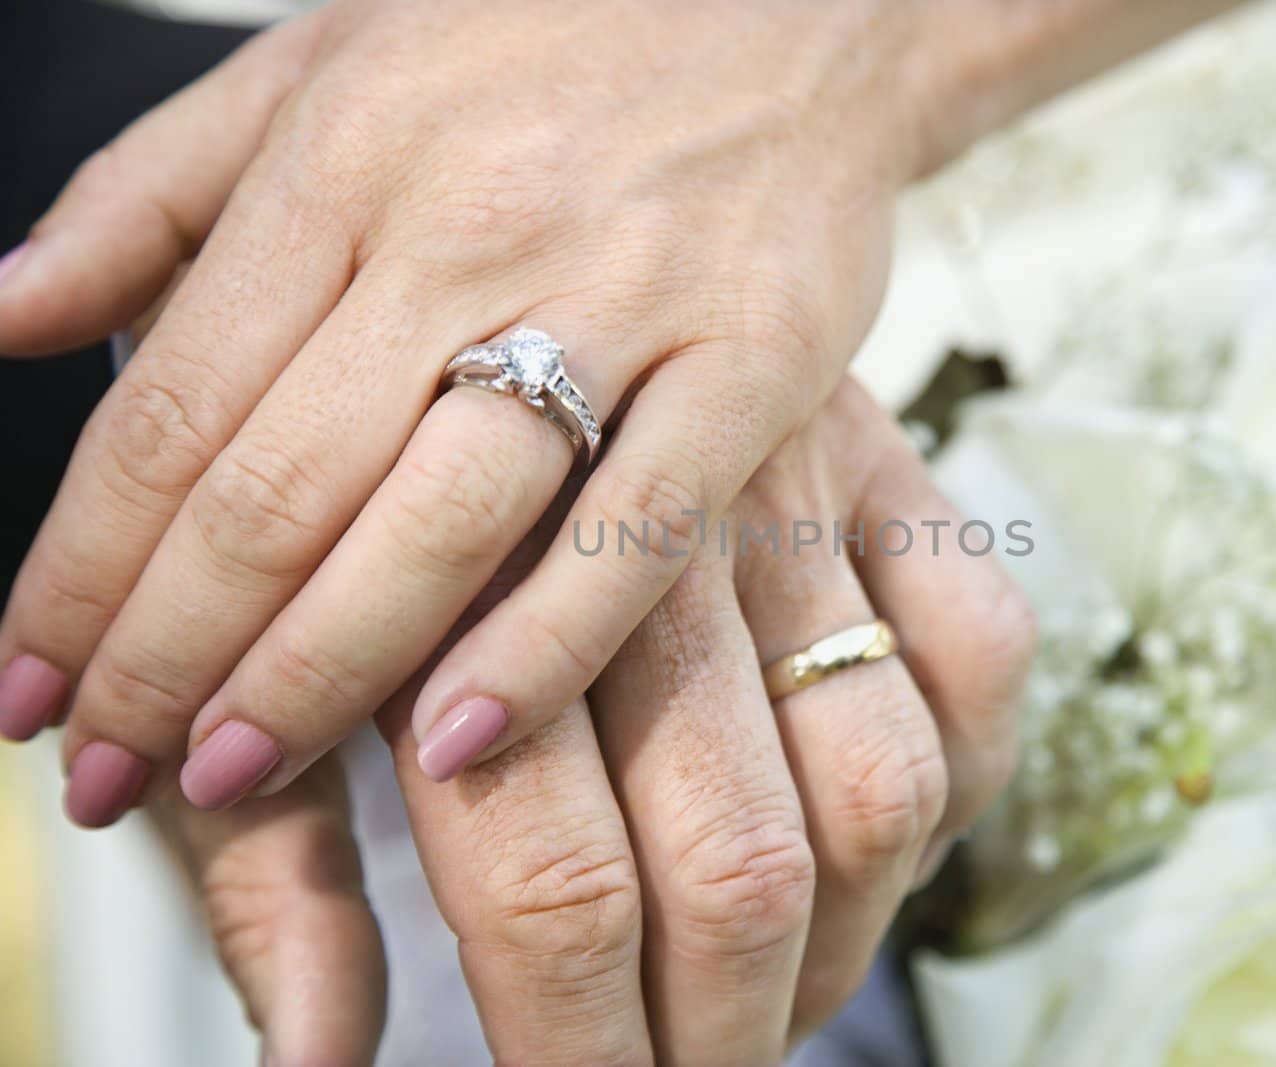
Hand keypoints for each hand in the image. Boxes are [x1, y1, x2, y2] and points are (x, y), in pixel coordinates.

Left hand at [0, 0, 923, 822]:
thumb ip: (150, 194)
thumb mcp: (316, 65)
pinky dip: (544, 648)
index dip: (78, 569)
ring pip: (439, 523)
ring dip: (316, 675)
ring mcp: (618, 306)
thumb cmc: (548, 40)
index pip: (168, 406)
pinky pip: (635, 531)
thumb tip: (6, 318)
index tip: (23, 685)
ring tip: (228, 785)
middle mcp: (465, 236)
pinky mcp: (751, 365)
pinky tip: (454, 745)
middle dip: (167, 657)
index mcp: (340, 164)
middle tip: (101, 776)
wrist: (793, 2)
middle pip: (278, 489)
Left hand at [155, 380, 1033, 1064]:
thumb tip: (317, 1058)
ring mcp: (792, 492)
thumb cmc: (356, 428)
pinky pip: (981, 655)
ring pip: (874, 786)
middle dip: (702, 1034)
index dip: (561, 1036)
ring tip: (766, 1020)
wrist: (578, 135)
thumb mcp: (258, 649)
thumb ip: (270, 857)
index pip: (544, 874)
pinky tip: (876, 855)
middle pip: (728, 859)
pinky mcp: (886, 463)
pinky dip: (959, 782)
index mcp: (471, 563)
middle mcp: (651, 535)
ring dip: (833, 948)